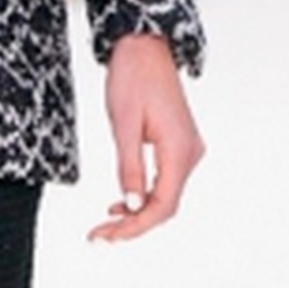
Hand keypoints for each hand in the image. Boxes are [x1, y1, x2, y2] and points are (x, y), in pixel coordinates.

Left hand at [89, 27, 201, 242]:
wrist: (145, 50)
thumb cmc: (132, 79)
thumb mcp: (123, 125)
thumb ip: (129, 167)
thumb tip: (131, 204)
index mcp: (179, 149)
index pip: (163, 204)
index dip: (136, 226)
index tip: (107, 236)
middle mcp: (189, 153)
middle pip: (166, 204)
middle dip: (133, 225)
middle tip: (99, 237)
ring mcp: (186, 150)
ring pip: (165, 195)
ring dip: (137, 213)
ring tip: (105, 225)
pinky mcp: (178, 145)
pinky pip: (164, 180)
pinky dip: (143, 196)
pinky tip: (120, 203)